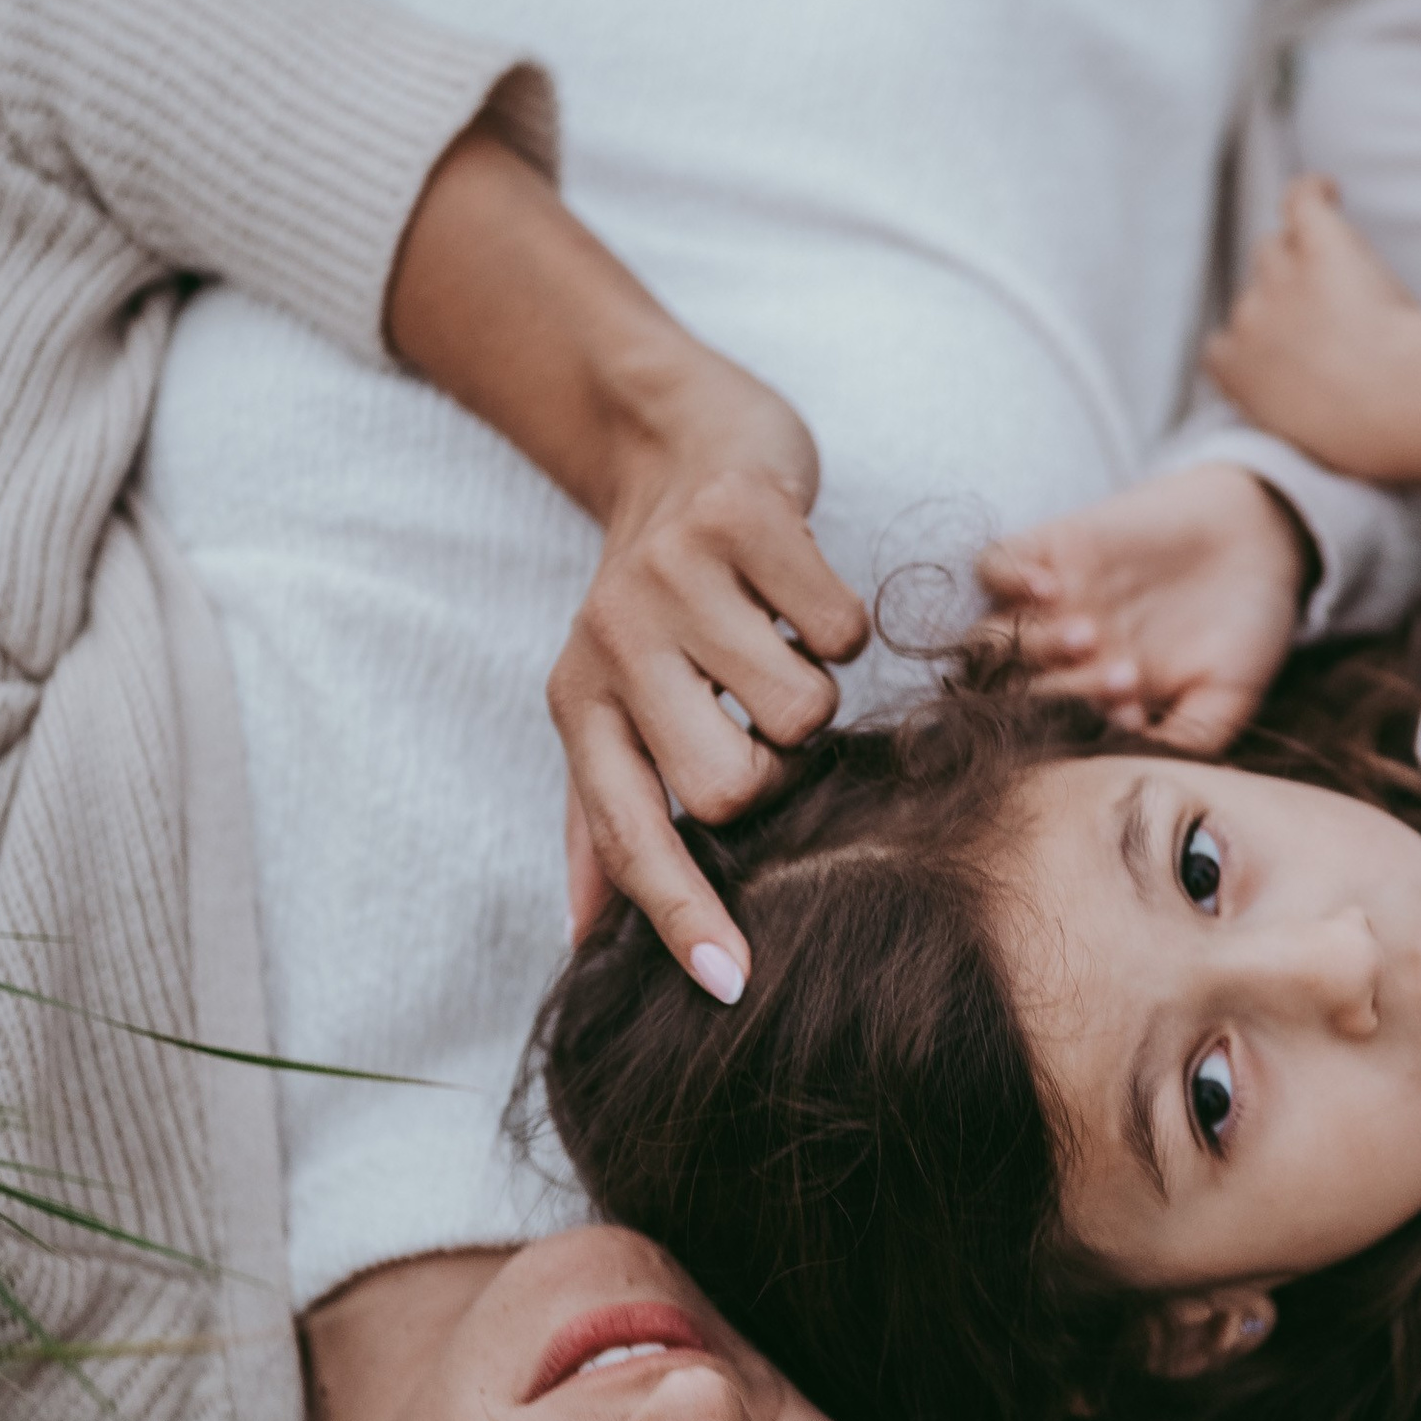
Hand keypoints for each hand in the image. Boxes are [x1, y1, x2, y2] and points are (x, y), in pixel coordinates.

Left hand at [383, 129, 867, 992]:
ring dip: (817, 689)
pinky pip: (838, 630)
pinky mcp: (740, 517)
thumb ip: (603, 816)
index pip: (630, 837)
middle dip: (781, 768)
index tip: (733, 985)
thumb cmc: (660, 595)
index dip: (681, 916)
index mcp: (579, 707)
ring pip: (803, 710)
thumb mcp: (609, 700)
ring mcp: (673, 577)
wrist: (670, 434)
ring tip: (778, 643)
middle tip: (767, 718)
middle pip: (736, 786)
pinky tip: (799, 593)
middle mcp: (612, 647)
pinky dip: (841, 624)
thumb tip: (578, 940)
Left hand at [977, 462, 1310, 750]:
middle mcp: (1064, 656)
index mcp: (1098, 699)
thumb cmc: (1246, 625)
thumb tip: (1142, 772)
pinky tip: (1050, 588)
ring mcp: (1052, 602)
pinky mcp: (1052, 546)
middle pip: (1014, 690)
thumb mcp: (1228, 697)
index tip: (1136, 718)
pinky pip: (991, 565)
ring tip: (1089, 634)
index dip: (1081, 736)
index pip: (1055, 733)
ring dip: (1031, 644)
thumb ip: (1186, 739)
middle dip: (1056, 694)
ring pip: (993, 635)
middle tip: (1120, 677)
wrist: (1262, 534)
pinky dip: (1006, 579)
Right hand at [1205, 176, 1420, 482]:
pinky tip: (1329, 191)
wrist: (1392, 402)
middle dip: (1287, 306)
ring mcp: (1280, 277)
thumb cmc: (1364, 438)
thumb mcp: (1312, 442)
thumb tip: (1321, 410)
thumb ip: (1299, 414)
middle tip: (1332, 321)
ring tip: (1335, 264)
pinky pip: (1301, 200)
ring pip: (1275, 249)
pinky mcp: (1320, 243)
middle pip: (1256, 295)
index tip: (1283, 355)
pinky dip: (1313, 192)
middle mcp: (1248, 320)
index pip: (1225, 349)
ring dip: (1300, 255)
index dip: (1257, 345)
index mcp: (1238, 376)